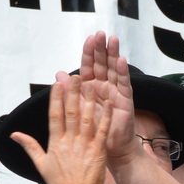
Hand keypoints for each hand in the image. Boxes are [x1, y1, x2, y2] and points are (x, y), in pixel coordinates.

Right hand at [9, 74, 112, 183]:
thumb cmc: (61, 183)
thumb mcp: (40, 164)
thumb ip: (29, 146)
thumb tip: (13, 134)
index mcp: (55, 143)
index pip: (55, 115)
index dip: (56, 98)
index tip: (58, 83)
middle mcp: (69, 141)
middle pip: (70, 112)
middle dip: (73, 93)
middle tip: (75, 76)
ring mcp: (85, 146)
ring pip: (86, 118)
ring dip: (89, 100)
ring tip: (92, 84)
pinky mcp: (99, 151)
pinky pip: (102, 130)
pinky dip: (105, 116)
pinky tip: (108, 103)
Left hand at [80, 32, 140, 169]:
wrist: (108, 149)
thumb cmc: (91, 132)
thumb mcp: (75, 110)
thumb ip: (67, 92)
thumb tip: (59, 74)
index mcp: (89, 88)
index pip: (88, 66)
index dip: (89, 52)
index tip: (89, 39)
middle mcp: (103, 87)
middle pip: (102, 63)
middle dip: (101, 48)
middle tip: (101, 34)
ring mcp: (115, 92)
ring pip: (113, 69)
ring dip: (113, 54)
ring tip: (113, 40)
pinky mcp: (125, 100)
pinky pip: (123, 84)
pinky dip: (122, 72)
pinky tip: (121, 60)